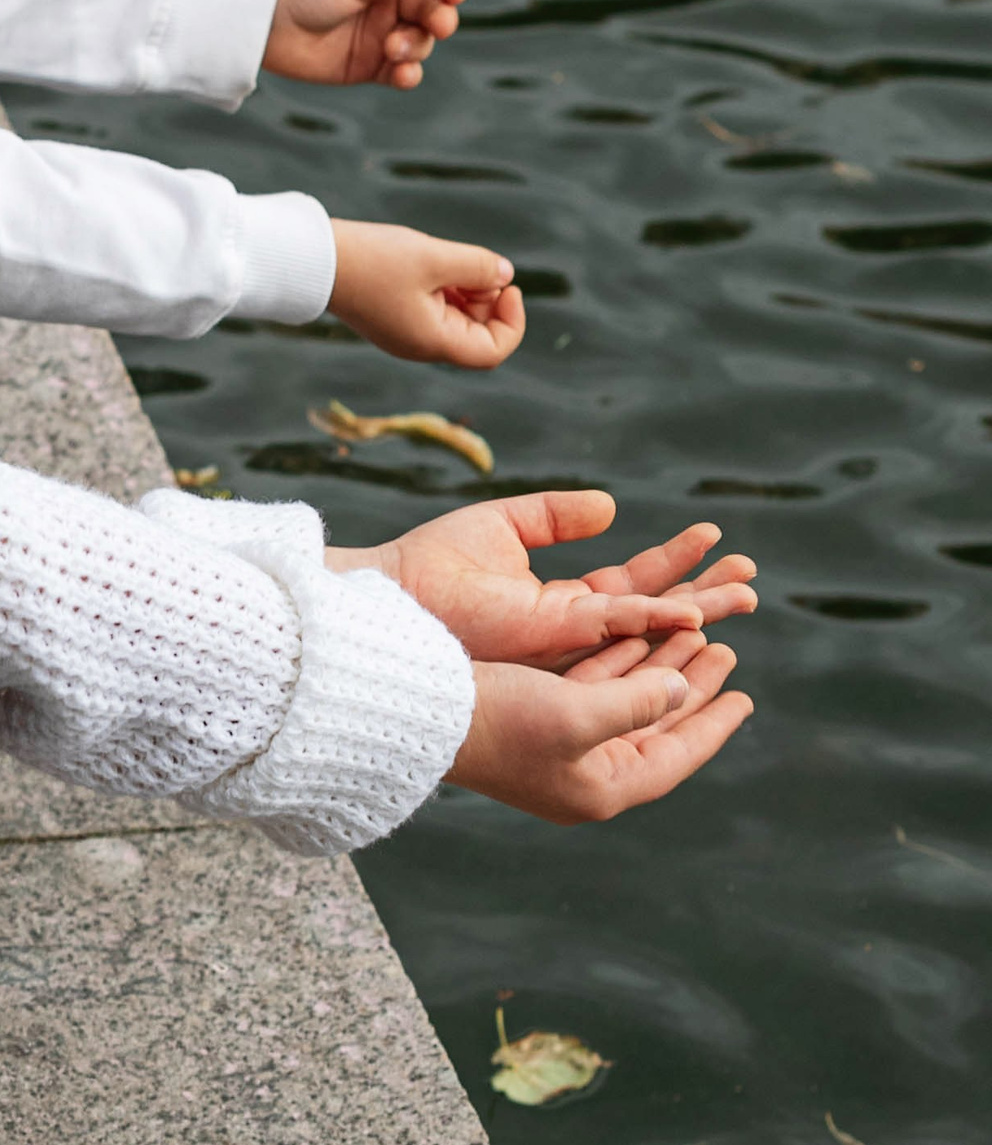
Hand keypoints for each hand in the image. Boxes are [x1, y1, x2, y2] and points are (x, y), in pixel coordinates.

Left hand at [266, 0, 466, 87]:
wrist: (262, 23)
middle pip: (433, 8)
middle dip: (439, 18)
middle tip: (436, 26)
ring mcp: (379, 32)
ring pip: (421, 42)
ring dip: (417, 47)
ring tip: (392, 50)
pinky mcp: (367, 64)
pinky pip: (402, 71)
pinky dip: (409, 74)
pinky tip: (402, 75)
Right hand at [329, 219, 524, 366]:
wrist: (312, 260)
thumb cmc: (372, 260)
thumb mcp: (433, 257)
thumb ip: (478, 267)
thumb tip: (505, 275)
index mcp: (432, 341)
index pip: (493, 351)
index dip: (512, 321)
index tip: (507, 286)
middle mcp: (419, 346)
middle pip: (476, 334)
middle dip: (486, 299)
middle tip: (473, 265)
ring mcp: (404, 333)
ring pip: (456, 319)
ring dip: (465, 290)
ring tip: (446, 259)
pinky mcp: (393, 317)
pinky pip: (433, 310)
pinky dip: (445, 289)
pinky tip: (432, 263)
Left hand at [334, 491, 758, 666]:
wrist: (393, 590)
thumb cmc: (434, 563)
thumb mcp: (506, 525)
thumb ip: (559, 515)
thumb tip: (612, 506)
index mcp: (560, 601)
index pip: (634, 582)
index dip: (675, 562)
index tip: (714, 537)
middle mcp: (571, 627)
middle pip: (654, 611)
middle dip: (705, 595)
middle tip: (752, 579)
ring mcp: (566, 638)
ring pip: (646, 626)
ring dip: (698, 611)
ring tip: (747, 595)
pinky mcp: (552, 637)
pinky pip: (614, 626)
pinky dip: (656, 618)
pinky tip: (695, 610)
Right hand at [450, 629, 751, 821]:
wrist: (422, 709)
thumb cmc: (500, 718)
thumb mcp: (580, 712)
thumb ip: (641, 702)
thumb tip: (682, 693)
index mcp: (600, 787)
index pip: (675, 757)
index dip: (714, 726)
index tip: (747, 698)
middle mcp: (583, 772)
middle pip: (655, 727)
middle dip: (691, 687)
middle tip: (725, 653)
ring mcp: (557, 747)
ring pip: (626, 702)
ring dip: (658, 667)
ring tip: (694, 635)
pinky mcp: (535, 719)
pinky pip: (593, 690)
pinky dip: (620, 662)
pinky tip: (638, 636)